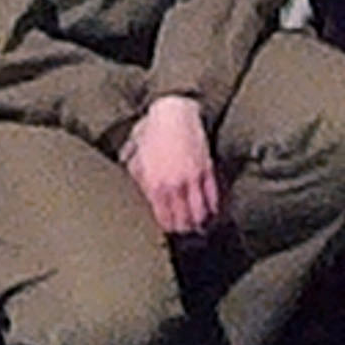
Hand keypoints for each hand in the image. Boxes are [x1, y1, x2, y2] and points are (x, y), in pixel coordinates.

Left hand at [121, 94, 222, 239]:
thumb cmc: (150, 130)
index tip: (167, 232)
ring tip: (197, 228)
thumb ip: (134, 176)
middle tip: (183, 233)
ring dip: (198, 223)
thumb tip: (133, 191)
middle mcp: (173, 185)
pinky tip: (210, 213)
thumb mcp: (134, 155)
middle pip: (182, 221)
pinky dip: (212, 208)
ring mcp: (192, 179)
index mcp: (153, 184)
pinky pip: (212, 197)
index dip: (167, 229)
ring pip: (199, 213)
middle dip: (183, 230)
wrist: (172, 111)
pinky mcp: (206, 169)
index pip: (163, 219)